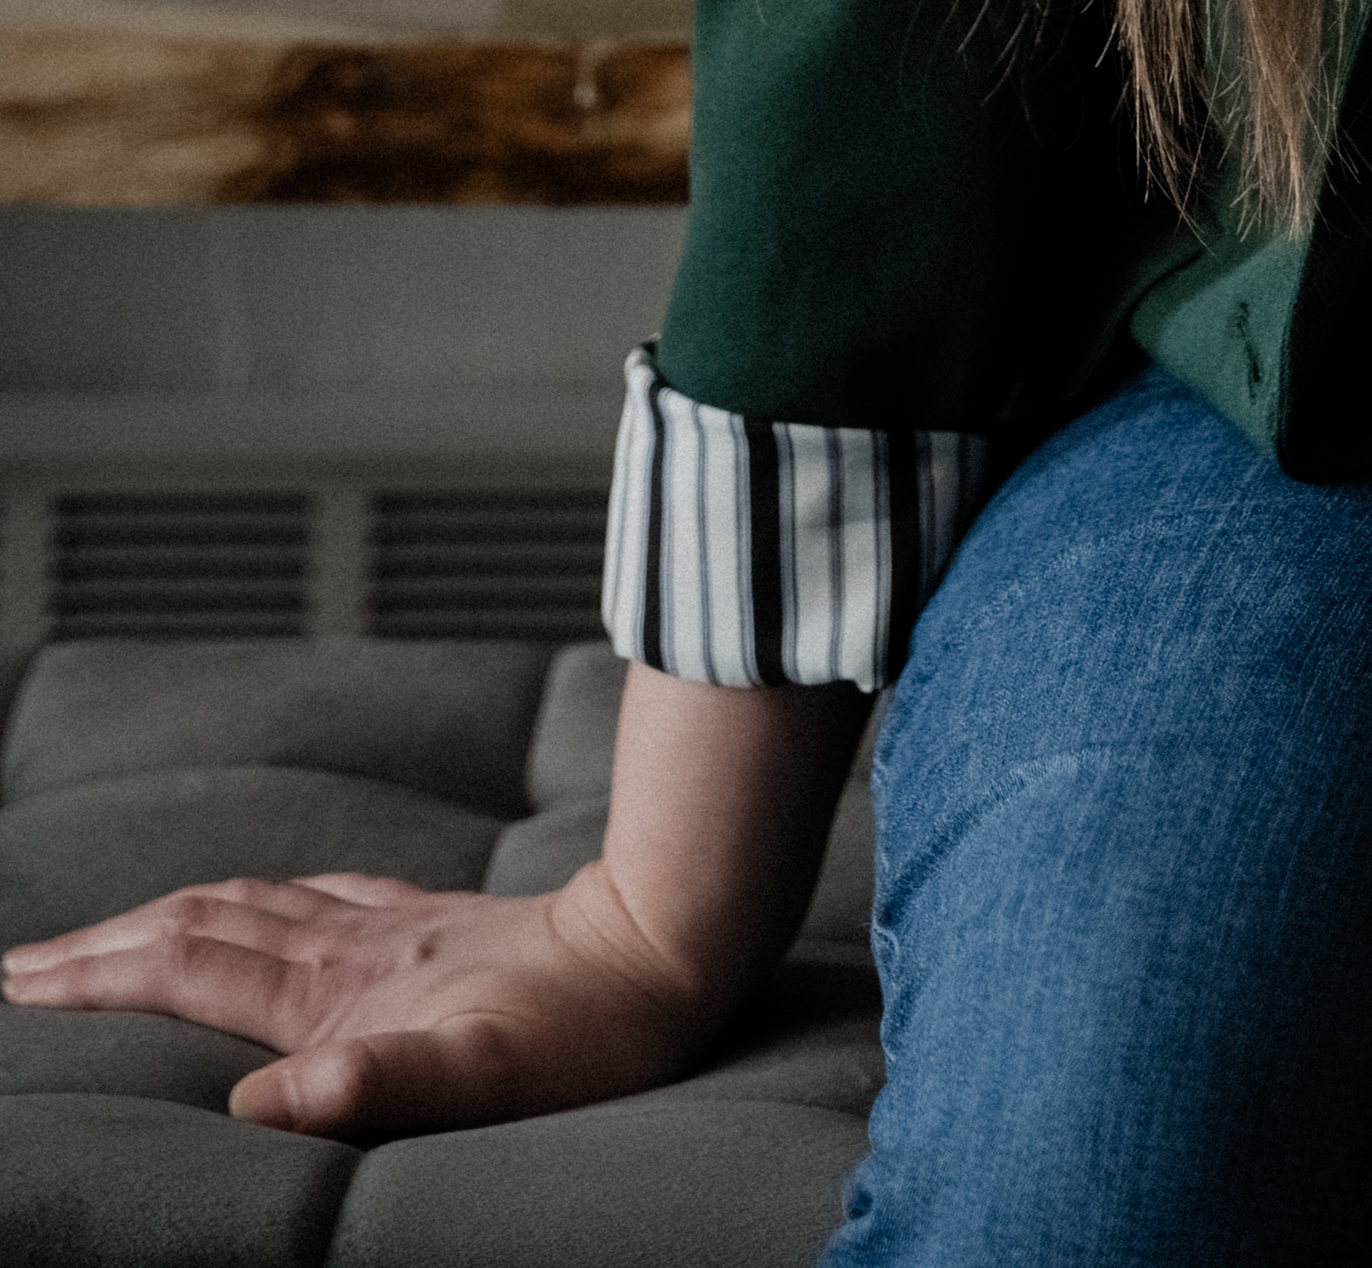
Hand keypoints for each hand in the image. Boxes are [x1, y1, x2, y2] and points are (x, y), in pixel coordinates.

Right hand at [3, 853, 722, 1135]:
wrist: (672, 948)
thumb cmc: (587, 1036)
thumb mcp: (481, 1083)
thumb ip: (373, 1090)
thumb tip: (259, 1107)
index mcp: (338, 992)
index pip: (185, 973)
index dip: (94, 978)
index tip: (16, 981)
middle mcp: (351, 949)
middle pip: (197, 927)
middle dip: (101, 945)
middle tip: (22, 963)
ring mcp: (392, 928)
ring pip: (249, 905)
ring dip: (165, 916)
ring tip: (112, 931)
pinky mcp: (435, 922)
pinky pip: (318, 897)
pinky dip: (261, 900)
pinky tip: (270, 901)